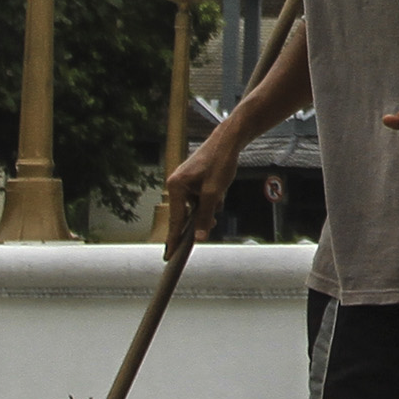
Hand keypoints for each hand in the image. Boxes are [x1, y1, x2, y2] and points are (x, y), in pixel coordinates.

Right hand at [162, 136, 235, 263]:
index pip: (175, 220)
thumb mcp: (214, 193)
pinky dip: (211, 199)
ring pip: (195, 206)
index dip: (174, 239)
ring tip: (219, 198)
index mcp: (175, 187)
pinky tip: (221, 192)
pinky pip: (200, 198)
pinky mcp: (194, 181)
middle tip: (199, 237)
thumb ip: (206, 216)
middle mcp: (176, 185)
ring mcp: (185, 183)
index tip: (169, 256)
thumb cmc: (219, 163)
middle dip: (198, 221)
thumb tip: (199, 238)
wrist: (229, 141)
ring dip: (208, 208)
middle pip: (184, 214)